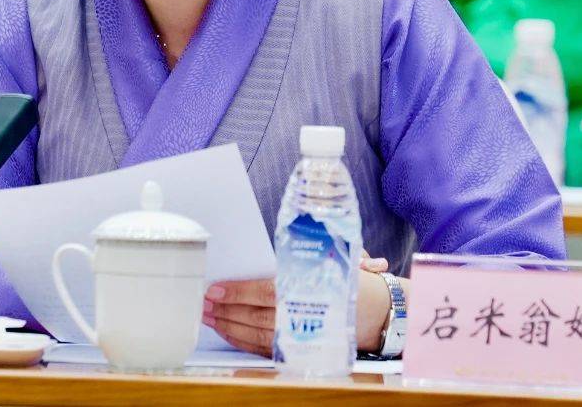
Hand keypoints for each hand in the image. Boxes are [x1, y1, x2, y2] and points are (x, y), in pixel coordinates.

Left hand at [203, 258, 396, 356]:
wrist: (378, 312)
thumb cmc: (353, 280)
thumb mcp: (339, 256)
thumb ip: (314, 248)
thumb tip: (290, 232)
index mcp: (311, 289)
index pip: (267, 292)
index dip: (239, 293)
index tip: (216, 290)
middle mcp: (305, 316)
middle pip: (257, 316)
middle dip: (227, 311)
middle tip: (203, 304)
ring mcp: (302, 335)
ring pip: (258, 335)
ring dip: (230, 327)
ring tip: (208, 318)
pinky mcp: (300, 348)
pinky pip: (266, 348)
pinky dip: (244, 342)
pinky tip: (228, 333)